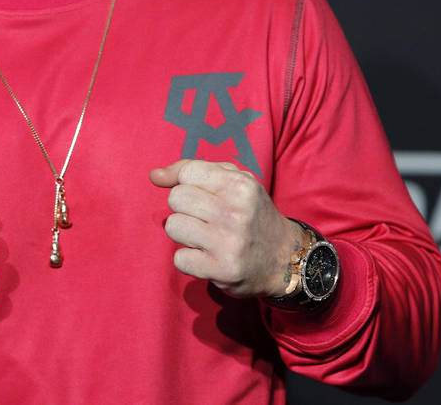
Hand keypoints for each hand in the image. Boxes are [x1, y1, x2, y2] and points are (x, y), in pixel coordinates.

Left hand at [149, 159, 302, 297]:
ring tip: (204, 237)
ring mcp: (228, 242)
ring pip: (173, 226)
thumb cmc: (251, 214)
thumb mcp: (234, 181)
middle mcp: (235, 212)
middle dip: (184, 208)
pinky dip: (189, 259)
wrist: (286, 258)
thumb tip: (155, 175)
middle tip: (203, 218)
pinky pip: (179, 259)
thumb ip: (193, 170)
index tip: (198, 194)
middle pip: (176, 199)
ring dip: (184, 233)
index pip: (187, 173)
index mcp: (240, 185)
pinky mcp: (221, 270)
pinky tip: (206, 257)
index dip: (186, 184)